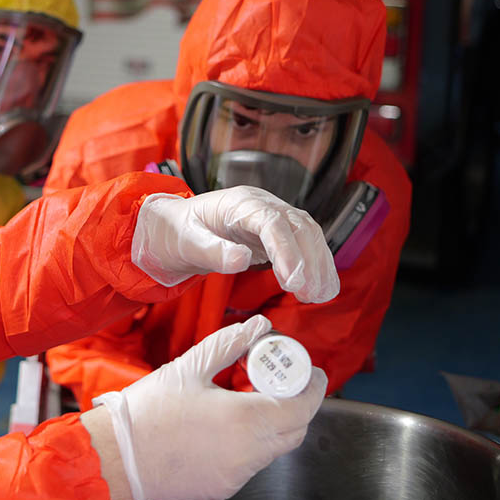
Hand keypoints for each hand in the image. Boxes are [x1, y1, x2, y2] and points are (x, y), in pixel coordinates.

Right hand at [85, 315, 326, 499]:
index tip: (310, 371)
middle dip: (296, 405)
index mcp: (246, 421)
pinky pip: (249, 466)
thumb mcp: (191, 367)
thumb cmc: (148, 410)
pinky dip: (248, 446)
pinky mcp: (222, 490)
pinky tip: (223, 429)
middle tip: (280, 382)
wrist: (116, 455)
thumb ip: (230, 343)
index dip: (313, 387)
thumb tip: (258, 326)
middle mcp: (249, 454)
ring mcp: (237, 477)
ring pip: (272, 450)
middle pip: (294, 431)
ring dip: (270, 426)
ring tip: (245, 401)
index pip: (303, 406)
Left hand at [131, 187, 338, 302]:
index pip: (272, 222)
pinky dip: (317, 266)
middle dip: (309, 261)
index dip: (286, 250)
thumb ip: (212, 251)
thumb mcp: (187, 243)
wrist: (178, 227)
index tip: (293, 280)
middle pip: (298, 227)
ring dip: (319, 265)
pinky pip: (305, 246)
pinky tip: (322, 288)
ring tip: (320, 296)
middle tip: (310, 294)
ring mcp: (274, 217)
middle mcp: (263, 205)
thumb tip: (241, 260)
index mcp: (239, 203)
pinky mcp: (279, 233)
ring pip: (308, 235)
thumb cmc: (180, 232)